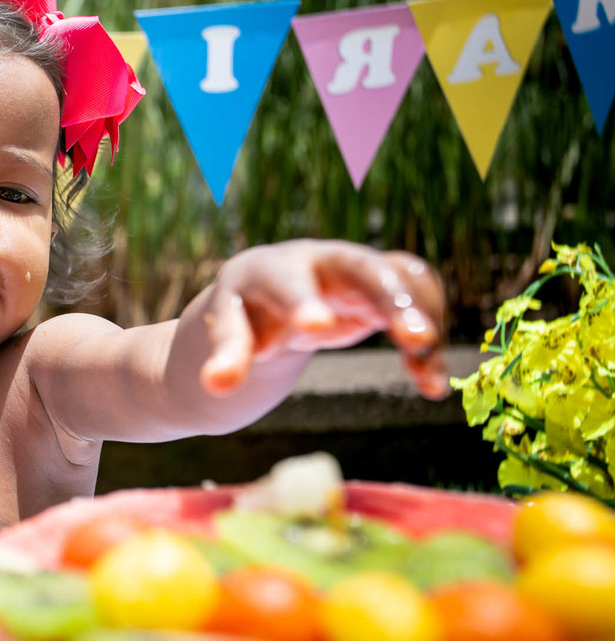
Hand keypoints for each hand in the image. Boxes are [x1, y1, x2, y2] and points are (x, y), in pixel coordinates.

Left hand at [197, 240, 447, 398]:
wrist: (263, 301)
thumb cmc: (243, 319)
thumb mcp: (230, 337)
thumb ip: (228, 357)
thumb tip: (216, 386)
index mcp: (265, 270)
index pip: (283, 280)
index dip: (301, 301)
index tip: (317, 328)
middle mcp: (315, 259)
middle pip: (360, 267)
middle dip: (390, 299)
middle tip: (417, 339)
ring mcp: (353, 267)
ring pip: (398, 278)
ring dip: (421, 320)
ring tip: (427, 377)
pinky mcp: (380, 283)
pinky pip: (416, 294)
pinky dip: (428, 331)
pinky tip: (427, 379)